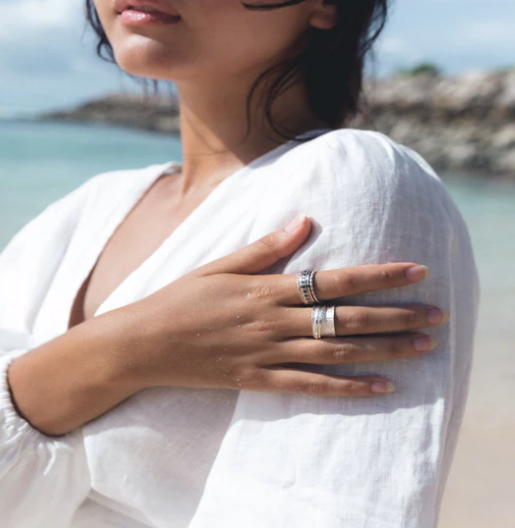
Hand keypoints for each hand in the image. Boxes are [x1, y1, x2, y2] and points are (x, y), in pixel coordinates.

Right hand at [118, 214, 446, 397]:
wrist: (146, 342)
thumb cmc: (182, 297)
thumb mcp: (220, 264)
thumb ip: (266, 247)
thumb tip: (305, 221)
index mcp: (267, 288)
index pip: (334, 279)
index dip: (378, 275)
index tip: (416, 271)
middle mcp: (274, 321)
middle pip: (346, 318)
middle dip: (395, 315)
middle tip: (437, 314)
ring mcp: (268, 353)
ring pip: (336, 352)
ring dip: (383, 350)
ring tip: (422, 347)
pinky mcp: (258, 380)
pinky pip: (309, 385)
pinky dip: (347, 387)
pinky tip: (380, 387)